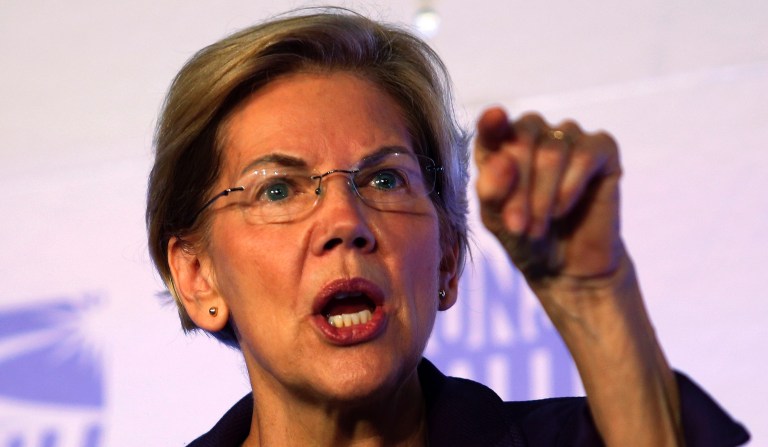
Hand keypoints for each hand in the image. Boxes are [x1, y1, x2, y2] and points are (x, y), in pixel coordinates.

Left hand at [475, 107, 624, 287]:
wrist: (567, 266)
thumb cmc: (525, 238)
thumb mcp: (497, 220)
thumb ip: (491, 190)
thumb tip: (501, 162)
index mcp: (500, 144)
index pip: (492, 127)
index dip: (492, 123)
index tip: (494, 118)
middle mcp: (534, 132)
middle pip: (523, 136)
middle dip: (518, 186)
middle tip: (518, 226)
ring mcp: (569, 136)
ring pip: (553, 150)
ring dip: (542, 195)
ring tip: (538, 228)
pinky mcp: (603, 148)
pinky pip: (585, 154)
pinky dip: (570, 186)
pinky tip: (562, 208)